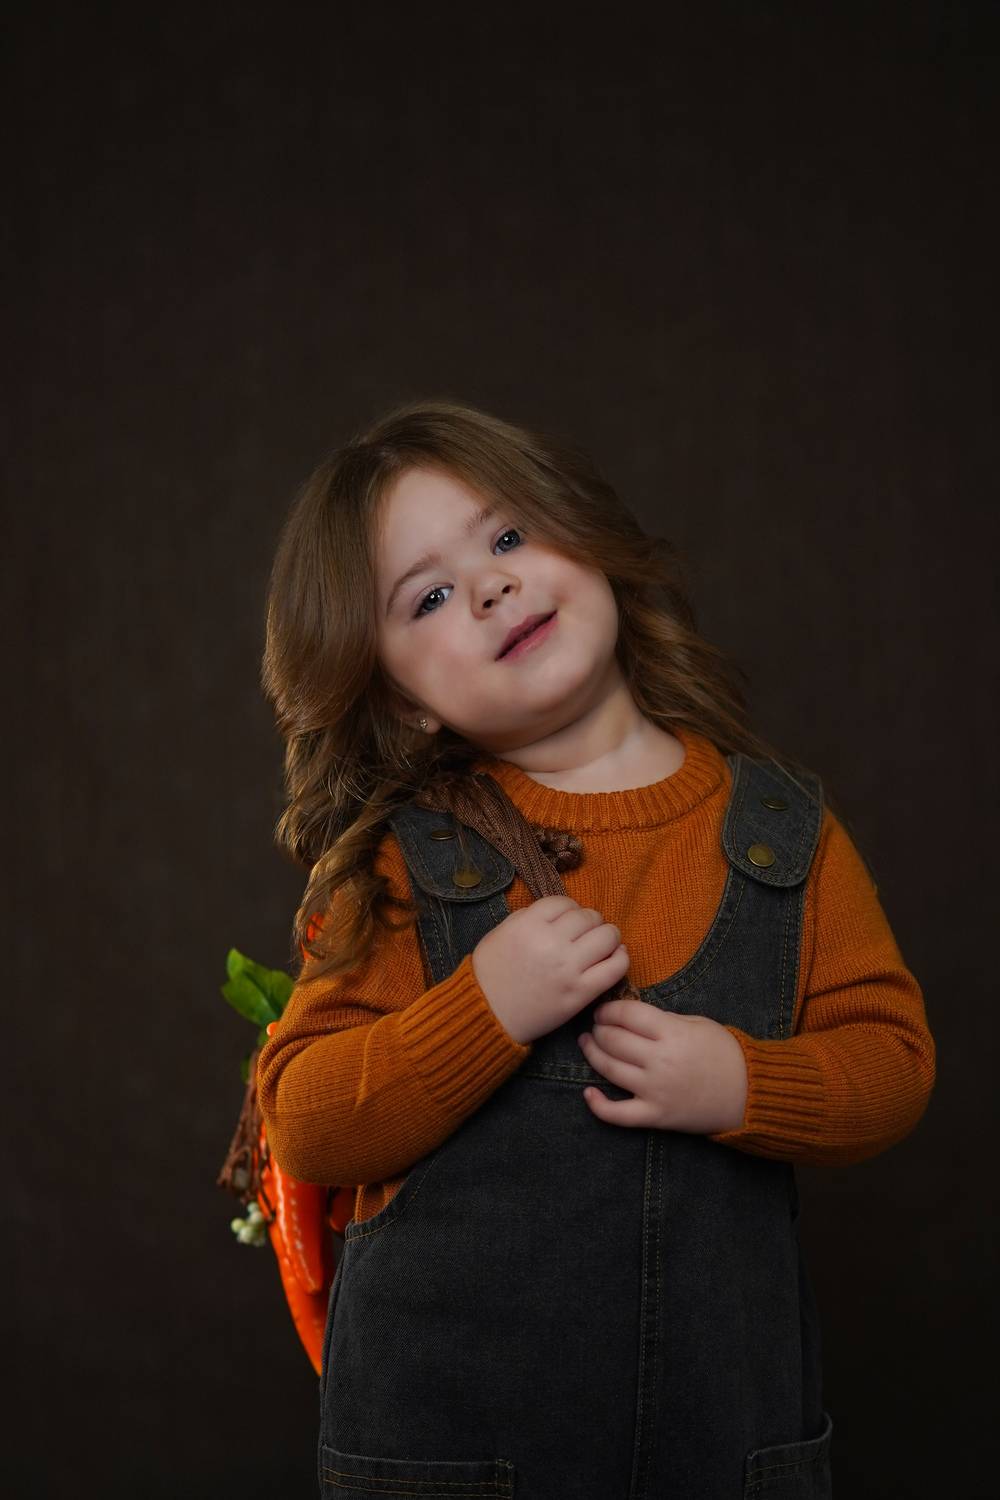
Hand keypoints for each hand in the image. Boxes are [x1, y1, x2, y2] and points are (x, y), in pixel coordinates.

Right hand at [472, 896, 629, 1045]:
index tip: (569, 920)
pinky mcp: (581, 992)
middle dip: (590, 922)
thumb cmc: (491, 974)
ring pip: (607, 936)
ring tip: (602, 944)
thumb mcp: (501, 933)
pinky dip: (621, 958)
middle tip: (586, 933)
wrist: (488, 1015)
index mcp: (529, 924)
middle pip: (589, 917)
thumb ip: (529, 917)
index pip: (565, 902)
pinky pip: (615, 967)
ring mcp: (569, 968)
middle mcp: (551, 942)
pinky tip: (615, 956)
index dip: (570, 909)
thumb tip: (560, 913)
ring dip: (608, 936)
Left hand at [577, 998, 748, 1133]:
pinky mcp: (655, 1116)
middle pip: (613, 1040)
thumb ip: (664, 1019)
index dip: (609, 1009)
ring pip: (609, 1070)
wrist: (748, 1094)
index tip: (603, 1010)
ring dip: (592, 1054)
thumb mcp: (697, 1024)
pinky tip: (588, 1093)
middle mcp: (659, 1061)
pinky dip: (598, 1106)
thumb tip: (631, 1016)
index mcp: (672, 1033)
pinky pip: (618, 1114)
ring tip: (588, 1044)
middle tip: (596, 1026)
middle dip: (599, 1029)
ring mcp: (655, 1090)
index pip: (627, 1015)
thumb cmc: (724, 1053)